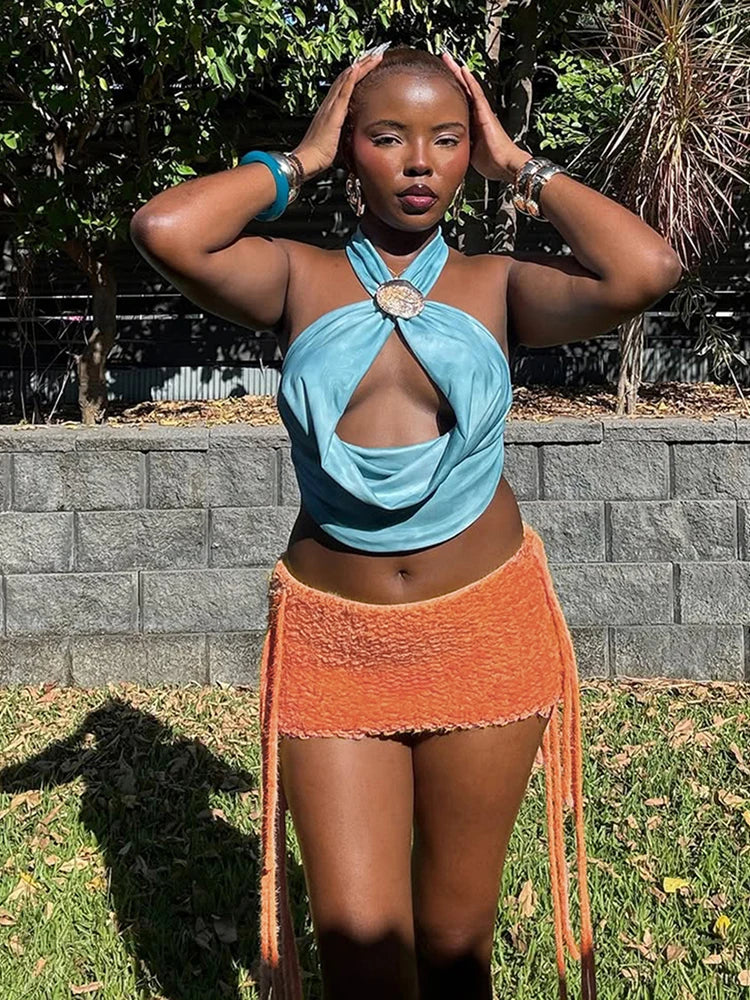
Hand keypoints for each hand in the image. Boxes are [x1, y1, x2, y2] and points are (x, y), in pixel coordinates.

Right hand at [291, 45, 388, 178]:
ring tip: (373, 54)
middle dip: (361, 64)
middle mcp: (329, 104)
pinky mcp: (333, 113)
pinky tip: (358, 67)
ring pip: (346, 80)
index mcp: (331, 111)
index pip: (345, 86)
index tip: (368, 64)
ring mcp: (331, 107)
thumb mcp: (336, 142)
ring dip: (360, 65)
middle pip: (347, 78)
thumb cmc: (318, 156)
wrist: (307, 160)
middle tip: (375, 52)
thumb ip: (344, 134)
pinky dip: (351, 78)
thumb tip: (352, 136)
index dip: (357, 73)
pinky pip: (343, 91)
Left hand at [441, 51, 530, 183]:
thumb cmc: (492, 162)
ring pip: (469, 87)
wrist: (505, 165)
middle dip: (453, 76)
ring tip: (449, 59)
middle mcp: (478, 114)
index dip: (450, 91)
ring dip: (459, 73)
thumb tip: (447, 148)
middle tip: (443, 61)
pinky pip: (476, 94)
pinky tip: (463, 70)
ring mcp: (482, 112)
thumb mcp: (469, 152)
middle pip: (463, 90)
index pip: (460, 102)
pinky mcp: (486, 113)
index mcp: (473, 123)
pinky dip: (470, 81)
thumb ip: (461, 145)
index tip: (439, 82)